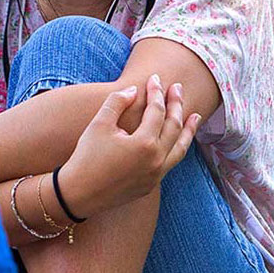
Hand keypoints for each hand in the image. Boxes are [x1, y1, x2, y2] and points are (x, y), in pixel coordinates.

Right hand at [57, 74, 200, 216]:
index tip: (154, 78)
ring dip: (188, 130)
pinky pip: (170, 163)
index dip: (156, 92)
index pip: (157, 110)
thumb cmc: (86, 156)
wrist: (78, 194)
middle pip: (174, 126)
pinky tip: (176, 140)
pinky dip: (177, 148)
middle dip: (176, 104)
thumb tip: (134, 90)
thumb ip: (117, 101)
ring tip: (195, 116)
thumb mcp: (99, 124)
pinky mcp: (150, 185)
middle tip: (177, 88)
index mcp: (145, 143)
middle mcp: (156, 160)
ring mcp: (156, 175)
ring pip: (180, 148)